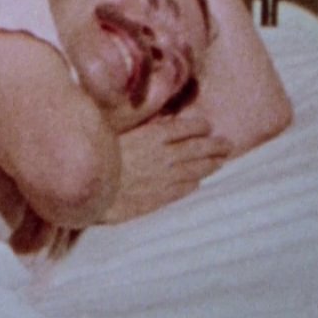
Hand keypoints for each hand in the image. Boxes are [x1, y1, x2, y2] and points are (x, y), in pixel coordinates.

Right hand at [100, 113, 231, 223]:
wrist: (89, 190)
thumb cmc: (95, 156)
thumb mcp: (111, 131)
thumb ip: (134, 126)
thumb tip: (146, 119)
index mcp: (152, 135)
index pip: (184, 128)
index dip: (199, 126)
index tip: (208, 125)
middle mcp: (163, 156)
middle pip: (197, 148)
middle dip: (214, 146)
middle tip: (228, 144)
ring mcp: (163, 178)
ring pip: (194, 170)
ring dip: (210, 165)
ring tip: (221, 162)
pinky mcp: (158, 198)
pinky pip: (182, 190)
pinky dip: (193, 184)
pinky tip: (198, 183)